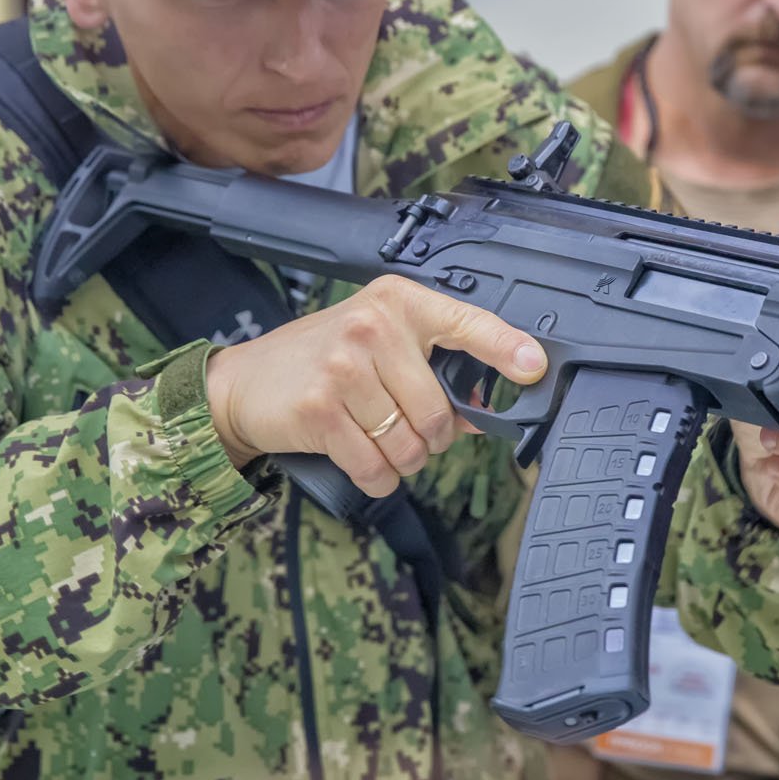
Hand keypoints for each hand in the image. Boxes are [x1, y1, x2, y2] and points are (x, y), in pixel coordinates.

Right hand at [204, 275, 546, 495]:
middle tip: (401, 424)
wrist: (244, 383)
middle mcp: (373, 327)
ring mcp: (344, 367)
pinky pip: (377, 468)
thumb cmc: (322, 362)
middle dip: (430, 436)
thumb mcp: (380, 346)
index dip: (505, 349)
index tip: (534, 368)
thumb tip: (484, 411)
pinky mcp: (321, 409)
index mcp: (398, 303)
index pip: (467, 322)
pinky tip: (359, 456)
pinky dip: (377, 476)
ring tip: (375, 436)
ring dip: (401, 459)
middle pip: (439, 412)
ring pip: (411, 445)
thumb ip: (433, 368)